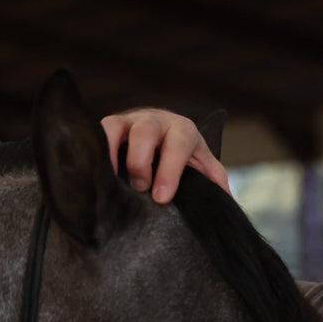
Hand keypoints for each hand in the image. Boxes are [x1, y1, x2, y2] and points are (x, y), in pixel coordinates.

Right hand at [100, 108, 231, 203]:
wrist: (164, 139)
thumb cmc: (185, 158)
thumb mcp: (203, 167)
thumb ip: (214, 181)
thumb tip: (226, 201)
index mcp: (183, 130)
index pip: (177, 146)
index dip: (169, 171)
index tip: (161, 197)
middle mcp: (156, 120)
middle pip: (145, 132)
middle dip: (141, 162)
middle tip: (141, 188)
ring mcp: (130, 120)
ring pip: (116, 126)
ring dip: (113, 153)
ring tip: (114, 179)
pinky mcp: (110, 125)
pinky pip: (98, 130)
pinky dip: (96, 148)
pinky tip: (97, 171)